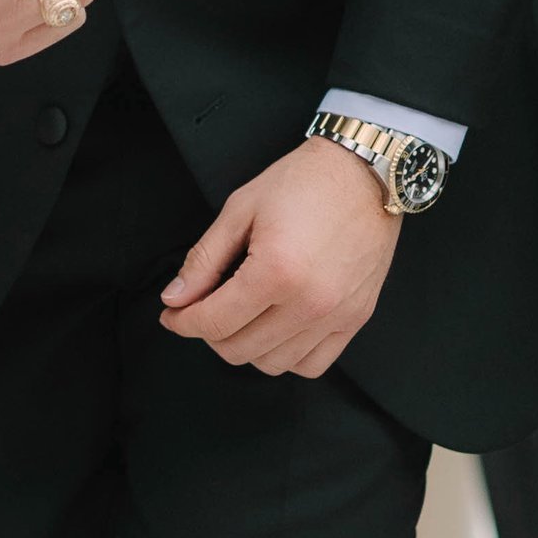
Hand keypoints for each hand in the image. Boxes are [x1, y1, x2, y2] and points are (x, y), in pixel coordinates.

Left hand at [158, 135, 399, 375]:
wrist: (364, 173)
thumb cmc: (305, 183)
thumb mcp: (240, 210)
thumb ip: (204, 260)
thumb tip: (176, 298)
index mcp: (276, 271)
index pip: (214, 322)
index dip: (182, 322)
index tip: (173, 315)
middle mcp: (309, 302)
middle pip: (239, 350)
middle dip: (209, 333)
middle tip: (203, 310)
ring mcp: (337, 315)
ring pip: (273, 364)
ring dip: (246, 347)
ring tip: (240, 317)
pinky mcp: (356, 319)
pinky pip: (312, 365)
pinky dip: (286, 356)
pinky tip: (275, 330)